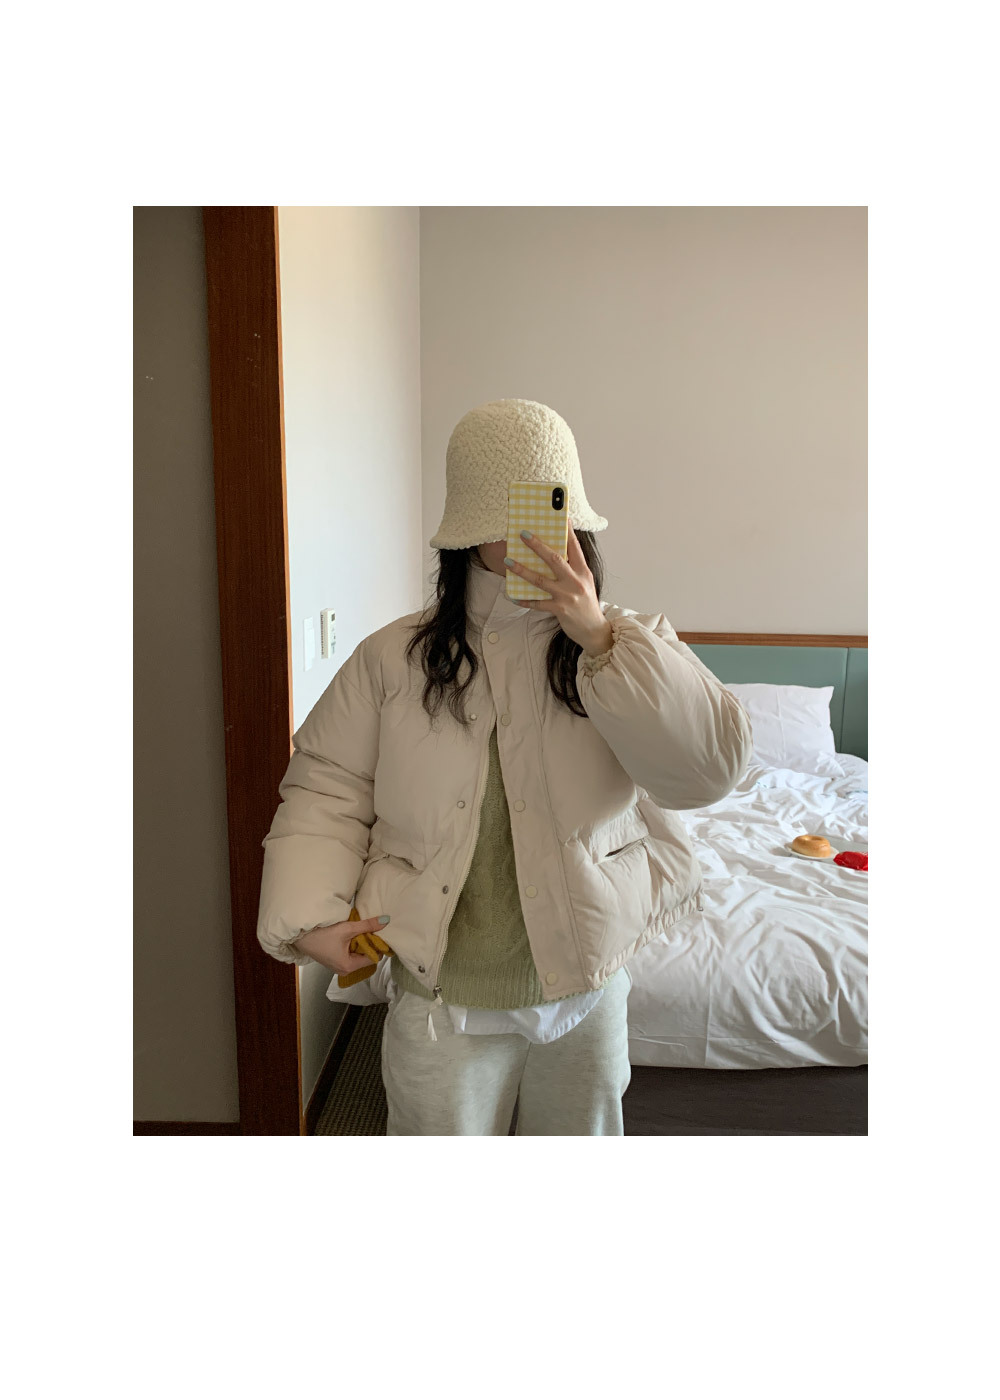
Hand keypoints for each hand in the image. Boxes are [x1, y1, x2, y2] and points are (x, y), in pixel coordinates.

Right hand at [292, 915, 391, 974]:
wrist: (299, 934)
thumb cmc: (321, 934)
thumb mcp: (347, 928)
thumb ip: (367, 925)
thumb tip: (386, 921)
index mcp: (349, 966)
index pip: (373, 957)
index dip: (378, 944)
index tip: (379, 932)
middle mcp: (344, 970)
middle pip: (365, 956)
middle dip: (368, 943)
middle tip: (369, 928)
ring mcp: (338, 966)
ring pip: (357, 954)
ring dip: (359, 942)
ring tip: (360, 930)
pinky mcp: (333, 960)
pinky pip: (349, 954)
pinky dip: (351, 944)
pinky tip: (350, 934)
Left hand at [504, 526, 613, 654]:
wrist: (594, 630)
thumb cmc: (586, 604)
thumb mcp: (584, 583)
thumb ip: (572, 570)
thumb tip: (550, 556)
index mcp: (583, 572)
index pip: (575, 547)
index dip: (567, 531)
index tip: (561, 516)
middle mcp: (576, 581)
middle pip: (554, 559)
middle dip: (537, 545)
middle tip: (523, 534)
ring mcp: (567, 596)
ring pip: (540, 580)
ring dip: (522, 570)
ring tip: (508, 562)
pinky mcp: (560, 610)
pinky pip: (538, 603)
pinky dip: (524, 600)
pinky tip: (513, 596)